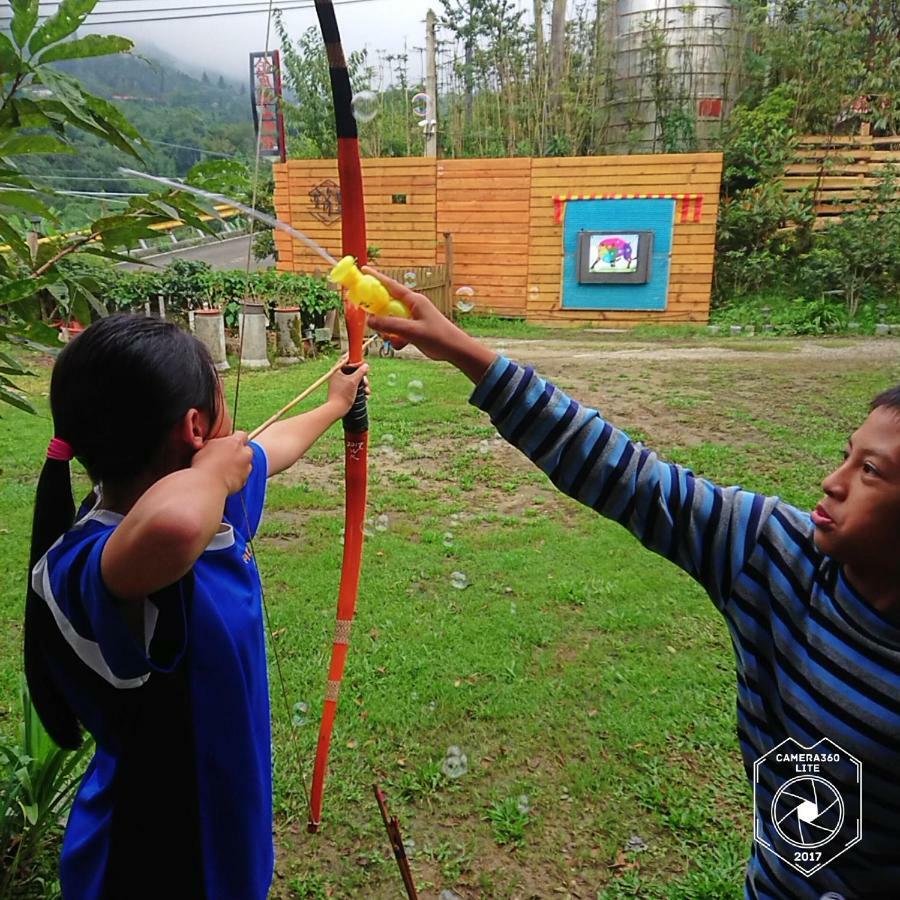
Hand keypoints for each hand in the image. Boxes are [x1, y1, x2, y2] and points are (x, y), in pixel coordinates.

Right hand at [191, 430, 252, 495]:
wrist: (206, 483)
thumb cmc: (203, 463)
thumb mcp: (207, 445)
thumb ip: (218, 442)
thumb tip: (218, 443)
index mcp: (235, 442)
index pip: (242, 435)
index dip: (236, 439)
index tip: (229, 444)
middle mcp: (244, 453)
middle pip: (247, 450)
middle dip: (240, 452)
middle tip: (227, 457)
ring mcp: (246, 467)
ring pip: (246, 464)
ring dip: (239, 465)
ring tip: (225, 469)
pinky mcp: (244, 480)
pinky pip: (243, 476)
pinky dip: (237, 476)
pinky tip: (226, 478)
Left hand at [326, 363, 369, 416]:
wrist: (336, 409)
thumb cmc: (343, 394)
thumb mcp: (353, 381)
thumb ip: (360, 372)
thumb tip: (366, 365)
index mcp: (337, 371)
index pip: (345, 359)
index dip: (355, 359)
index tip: (362, 361)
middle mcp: (339, 376)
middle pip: (353, 371)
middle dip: (362, 377)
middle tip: (365, 381)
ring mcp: (341, 384)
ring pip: (355, 380)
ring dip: (363, 385)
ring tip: (366, 391)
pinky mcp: (344, 391)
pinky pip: (354, 388)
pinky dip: (360, 391)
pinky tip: (365, 396)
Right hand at [362, 267, 496, 382]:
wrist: (455, 350)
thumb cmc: (439, 337)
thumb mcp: (411, 331)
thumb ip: (389, 325)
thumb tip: (370, 320)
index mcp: (413, 300)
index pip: (390, 285)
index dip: (376, 277)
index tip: (364, 270)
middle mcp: (411, 306)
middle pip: (386, 305)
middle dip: (379, 315)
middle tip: (373, 323)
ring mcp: (411, 318)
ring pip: (389, 321)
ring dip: (388, 331)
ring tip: (396, 340)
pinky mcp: (412, 330)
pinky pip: (396, 332)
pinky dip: (395, 339)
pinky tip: (402, 345)